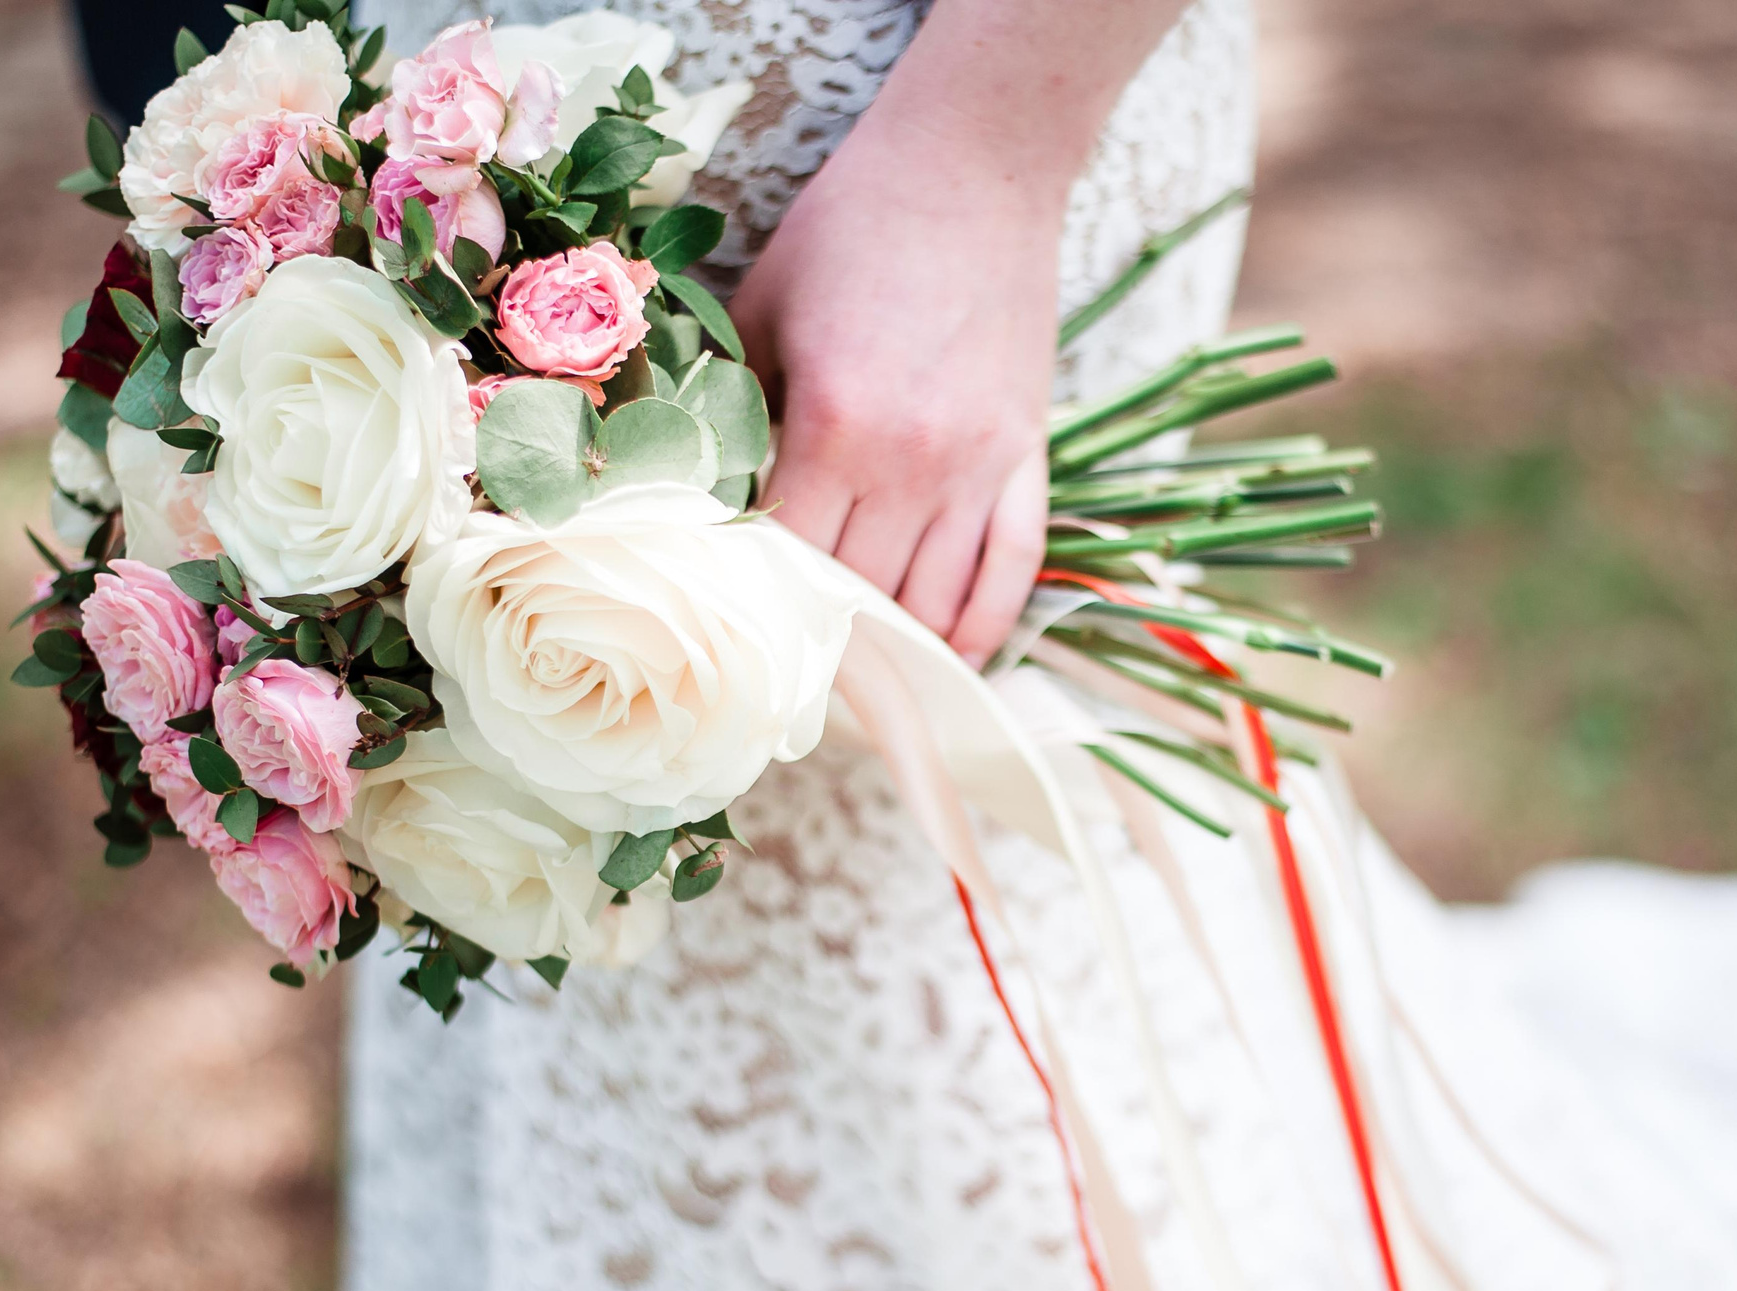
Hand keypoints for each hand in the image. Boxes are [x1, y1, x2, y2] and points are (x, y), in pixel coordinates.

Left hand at [731, 110, 1064, 666]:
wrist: (973, 166)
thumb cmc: (852, 227)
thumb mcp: (763, 308)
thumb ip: (736, 406)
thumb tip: (709, 493)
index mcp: (832, 425)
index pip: (786, 558)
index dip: (756, 601)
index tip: (732, 626)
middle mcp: (912, 463)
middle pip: (859, 595)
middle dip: (819, 639)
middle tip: (784, 670)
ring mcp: (979, 466)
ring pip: (935, 600)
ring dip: (897, 649)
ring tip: (858, 678)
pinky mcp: (1026, 456)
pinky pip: (1013, 570)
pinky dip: (983, 625)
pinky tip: (955, 659)